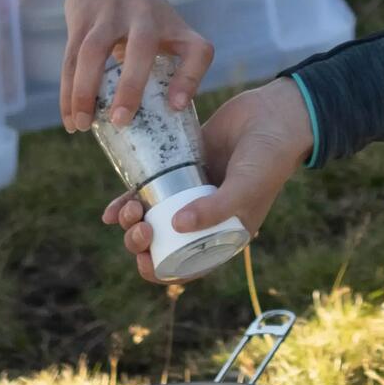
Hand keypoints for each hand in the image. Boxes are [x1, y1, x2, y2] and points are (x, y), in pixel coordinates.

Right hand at [60, 0, 212, 131]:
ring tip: (84, 125)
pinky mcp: (80, 21)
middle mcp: (144, 17)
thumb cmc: (147, 14)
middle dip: (131, 85)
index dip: (191, 78)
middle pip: (141, 47)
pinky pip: (70, 58)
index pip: (196, 50)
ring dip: (85, 91)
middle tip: (121, 120)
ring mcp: (108, 16)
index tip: (177, 107)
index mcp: (173, 25)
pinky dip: (67, 91)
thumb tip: (167, 115)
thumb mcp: (171, 28)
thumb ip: (174, 64)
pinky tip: (70, 118)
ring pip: (93, 52)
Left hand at [101, 77, 313, 283]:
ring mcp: (190, 193)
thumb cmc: (267, 158)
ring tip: (129, 211)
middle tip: (138, 227)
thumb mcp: (245, 188)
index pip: (187, 265)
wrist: (273, 114)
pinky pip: (149, 190)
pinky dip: (127, 201)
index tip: (144, 260)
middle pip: (164, 243)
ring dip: (132, 223)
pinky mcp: (179, 168)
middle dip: (143, 242)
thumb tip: (175, 226)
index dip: (161, 270)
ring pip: (152, 218)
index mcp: (223, 233)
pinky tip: (110, 211)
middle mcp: (204, 217)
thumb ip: (215, 208)